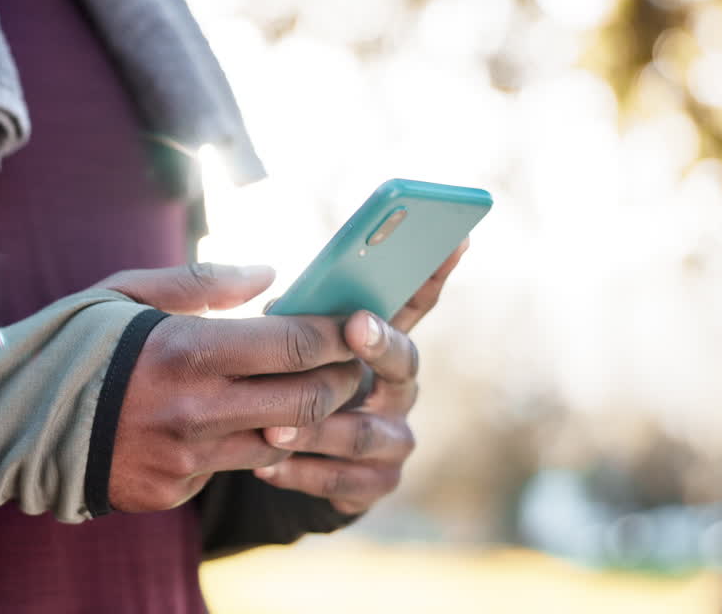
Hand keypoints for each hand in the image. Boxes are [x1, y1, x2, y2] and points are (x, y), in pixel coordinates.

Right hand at [97, 264, 366, 511]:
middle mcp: (193, 410)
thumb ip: (203, 281)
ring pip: (277, 442)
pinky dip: (239, 443)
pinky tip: (226, 422)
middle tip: (347, 364)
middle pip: (306, 402)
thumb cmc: (74, 343)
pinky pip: (228, 468)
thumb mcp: (128, 292)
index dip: (337, 334)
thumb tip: (269, 273)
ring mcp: (184, 459)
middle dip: (340, 381)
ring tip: (300, 392)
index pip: (295, 344)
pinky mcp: (172, 491)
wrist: (11, 420)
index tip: (353, 324)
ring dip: (300, 418)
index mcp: (185, 349)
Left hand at [254, 240, 468, 513]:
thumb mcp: (293, 353)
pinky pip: (344, 480)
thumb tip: (276, 300)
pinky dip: (303, 473)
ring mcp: (394, 437)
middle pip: (405, 361)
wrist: (295, 467)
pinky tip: (266, 466)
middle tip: (355, 325)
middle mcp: (399, 389)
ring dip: (317, 428)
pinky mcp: (377, 482)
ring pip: (363, 431)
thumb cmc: (294, 389)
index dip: (435, 272)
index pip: (415, 304)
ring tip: (273, 429)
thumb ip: (296, 326)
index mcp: (382, 346)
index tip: (455, 238)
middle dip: (380, 342)